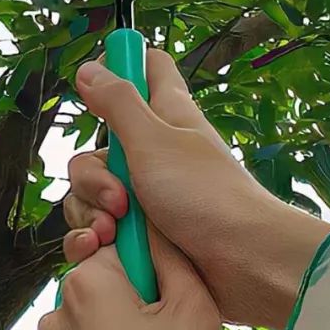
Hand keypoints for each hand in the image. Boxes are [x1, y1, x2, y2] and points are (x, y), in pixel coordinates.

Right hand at [63, 48, 329, 329]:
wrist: (242, 264)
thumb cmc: (205, 194)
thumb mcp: (153, 140)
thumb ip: (118, 102)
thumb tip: (87, 67)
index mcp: (166, 114)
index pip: (146, 68)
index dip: (121, 65)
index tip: (97, 89)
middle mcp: (155, 151)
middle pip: (100, 146)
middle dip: (91, 175)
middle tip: (117, 198)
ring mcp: (148, 195)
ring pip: (94, 192)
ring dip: (90, 210)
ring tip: (112, 233)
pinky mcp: (142, 235)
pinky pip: (101, 229)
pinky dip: (93, 239)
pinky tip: (103, 249)